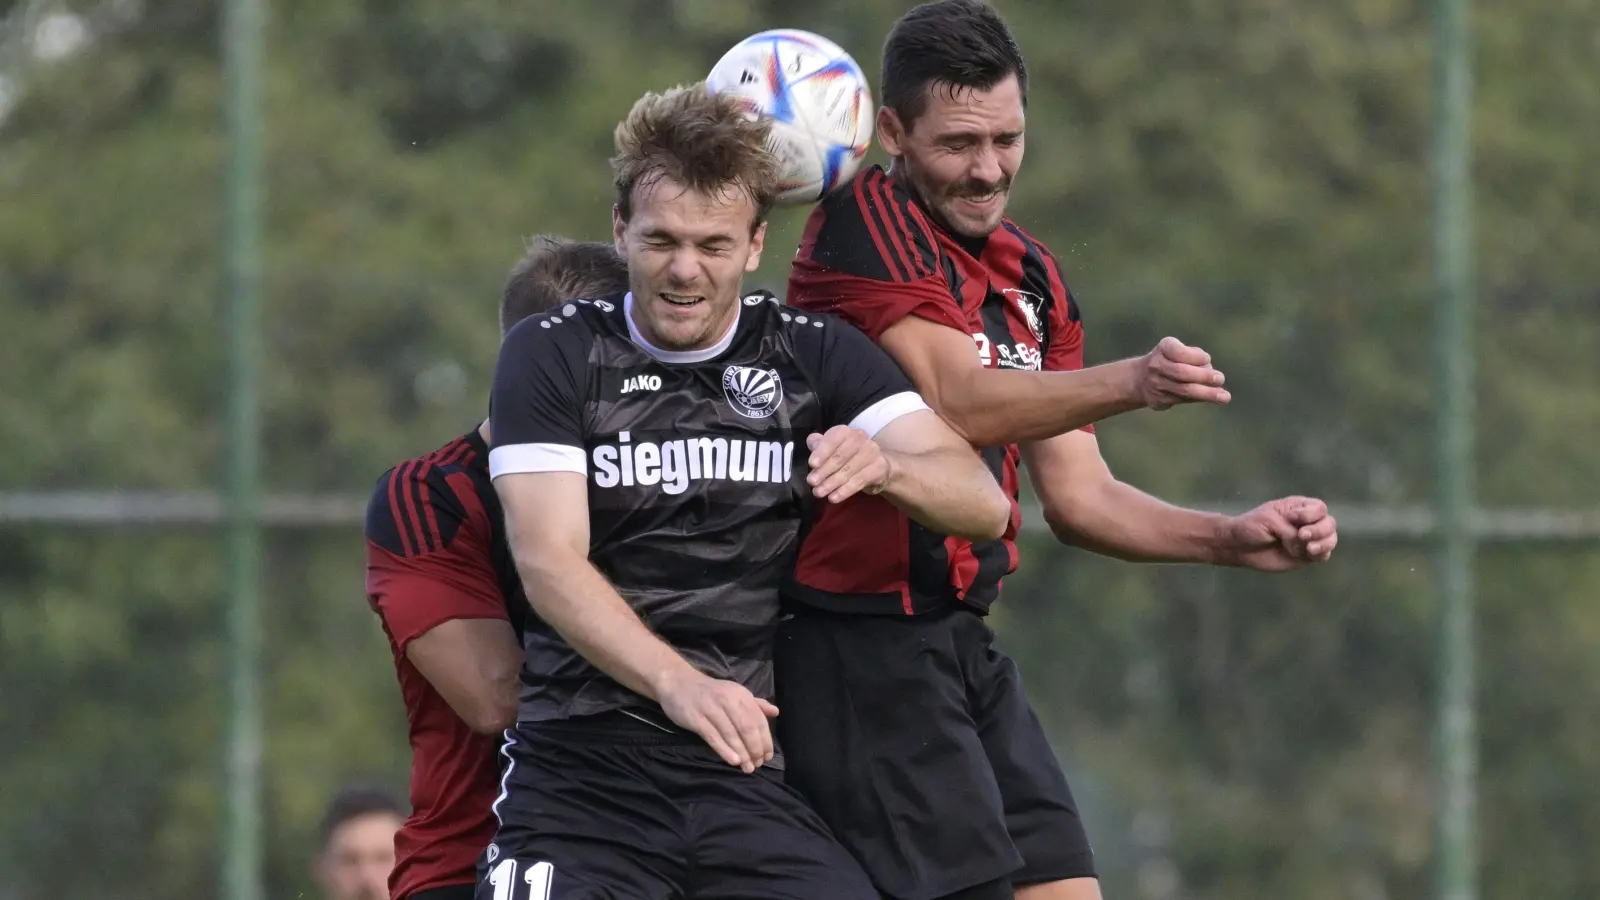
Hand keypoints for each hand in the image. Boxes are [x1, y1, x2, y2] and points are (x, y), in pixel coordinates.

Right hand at [655, 669, 778, 772]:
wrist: (678, 682)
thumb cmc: (710, 692)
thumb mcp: (735, 693)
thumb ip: (755, 704)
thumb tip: (776, 712)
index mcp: (740, 695)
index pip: (758, 720)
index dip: (765, 740)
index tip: (767, 756)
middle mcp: (728, 700)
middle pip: (747, 728)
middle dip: (755, 749)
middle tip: (758, 764)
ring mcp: (711, 709)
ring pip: (731, 734)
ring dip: (742, 753)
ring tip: (748, 768)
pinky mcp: (696, 719)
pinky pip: (713, 737)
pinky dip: (725, 750)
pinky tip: (733, 761)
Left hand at [806, 425, 890, 503]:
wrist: (877, 467)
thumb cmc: (847, 457)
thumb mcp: (832, 449)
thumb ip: (819, 445)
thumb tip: (813, 443)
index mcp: (845, 432)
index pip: (834, 438)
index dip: (822, 451)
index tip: (812, 464)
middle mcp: (860, 438)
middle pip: (840, 456)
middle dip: (824, 471)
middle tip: (812, 483)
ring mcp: (871, 452)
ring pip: (848, 470)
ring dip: (831, 483)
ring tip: (819, 492)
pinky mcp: (879, 467)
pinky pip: (859, 481)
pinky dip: (845, 490)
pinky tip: (834, 497)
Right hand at [1136, 337, 1231, 409]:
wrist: (1141, 379)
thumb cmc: (1171, 361)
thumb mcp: (1181, 351)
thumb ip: (1196, 360)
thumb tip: (1215, 380)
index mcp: (1164, 348)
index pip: (1180, 353)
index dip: (1196, 357)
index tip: (1207, 359)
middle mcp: (1156, 365)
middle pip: (1182, 373)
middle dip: (1203, 377)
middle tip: (1220, 379)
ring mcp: (1155, 384)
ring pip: (1184, 391)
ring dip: (1206, 393)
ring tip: (1225, 397)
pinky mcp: (1157, 400)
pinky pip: (1182, 400)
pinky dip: (1199, 399)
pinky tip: (1212, 398)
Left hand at [1219, 496, 1337, 570]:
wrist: (1239, 547)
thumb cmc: (1252, 527)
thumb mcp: (1268, 520)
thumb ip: (1288, 529)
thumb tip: (1303, 543)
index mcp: (1298, 508)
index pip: (1319, 507)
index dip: (1311, 514)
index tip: (1293, 518)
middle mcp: (1308, 522)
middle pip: (1329, 523)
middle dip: (1319, 530)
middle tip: (1302, 535)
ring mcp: (1308, 539)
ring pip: (1330, 539)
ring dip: (1324, 543)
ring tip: (1308, 548)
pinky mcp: (1306, 555)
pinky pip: (1324, 555)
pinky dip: (1321, 554)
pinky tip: (1309, 554)